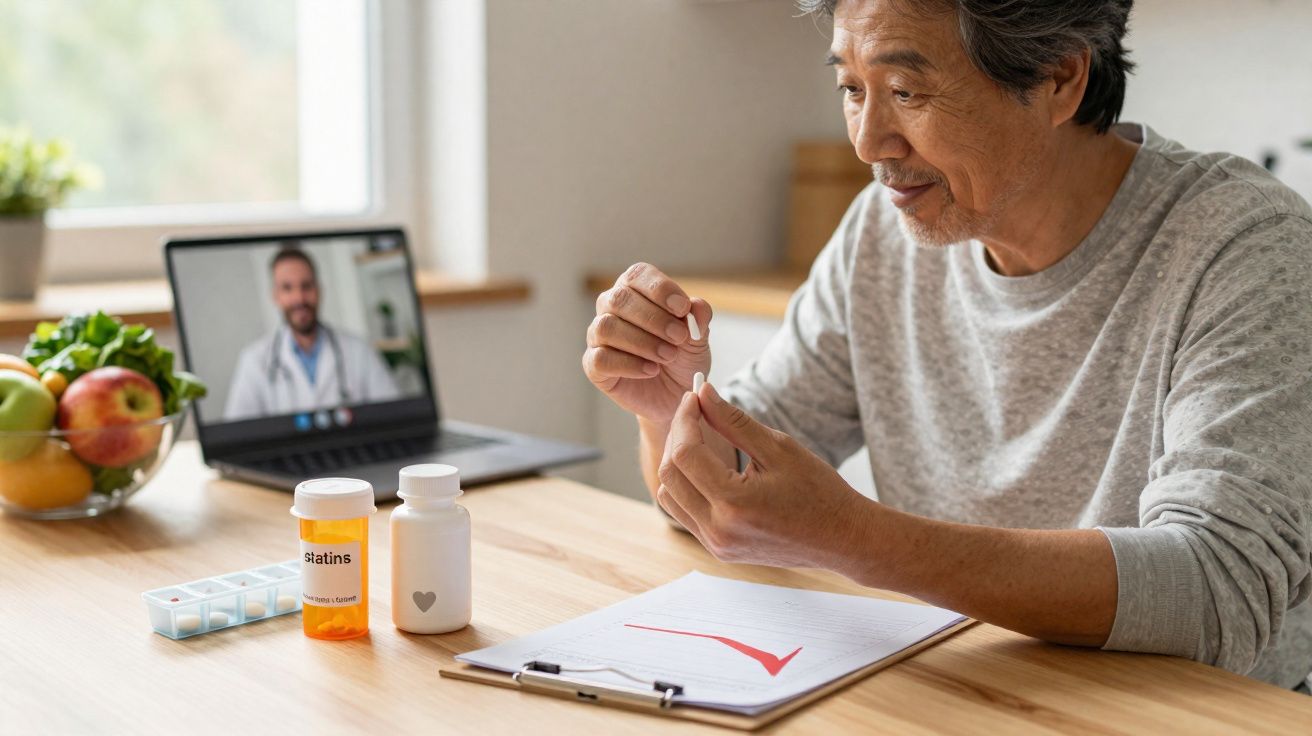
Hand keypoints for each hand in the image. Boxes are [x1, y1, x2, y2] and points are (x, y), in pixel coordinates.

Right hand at [584, 262, 712, 424]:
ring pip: (607, 327)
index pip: (638, 275)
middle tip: (679, 337)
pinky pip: (600, 358)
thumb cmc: (681, 359)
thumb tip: (697, 306)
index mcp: (636, 290)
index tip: (683, 308)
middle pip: (620, 299)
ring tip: (667, 355)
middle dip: (654, 318)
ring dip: (642, 342)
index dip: (660, 289)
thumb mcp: (698, 339)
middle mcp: (611, 307)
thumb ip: (699, 320)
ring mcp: (598, 335)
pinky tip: (650, 370)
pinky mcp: (593, 364)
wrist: (674, 396)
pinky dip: (629, 364)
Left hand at [655, 381, 872, 569]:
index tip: (693, 397)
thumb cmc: (819, 491)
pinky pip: (684, 513)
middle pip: (669, 474)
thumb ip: (734, 421)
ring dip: (677, 462)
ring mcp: (716, 545)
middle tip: (694, 412)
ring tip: (699, 438)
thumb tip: (702, 393)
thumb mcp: (779, 448)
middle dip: (676, 437)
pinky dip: (686, 485)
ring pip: (669, 495)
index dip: (684, 419)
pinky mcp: (718, 550)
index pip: (686, 453)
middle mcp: (718, 529)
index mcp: (734, 503)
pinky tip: (706, 466)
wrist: (842, 538)